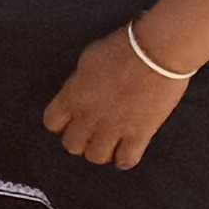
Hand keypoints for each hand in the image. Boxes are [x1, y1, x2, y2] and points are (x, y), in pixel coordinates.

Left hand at [41, 26, 191, 167]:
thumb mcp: (88, 60)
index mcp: (72, 97)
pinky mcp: (138, 135)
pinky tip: (127, 152)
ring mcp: (113, 129)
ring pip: (96, 157)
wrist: (156, 52)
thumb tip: (78, 93)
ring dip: (101, 151)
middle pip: (72, 145)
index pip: (52, 123)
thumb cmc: (123, 48)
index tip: (70, 119)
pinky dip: (125, 159)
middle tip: (90, 132)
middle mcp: (88, 117)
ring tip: (109, 143)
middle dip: (80, 140)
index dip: (61, 123)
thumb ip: (78, 82)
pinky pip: (126, 160)